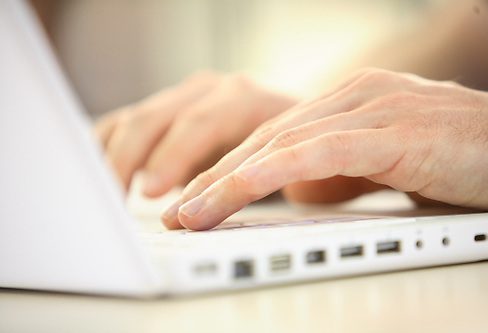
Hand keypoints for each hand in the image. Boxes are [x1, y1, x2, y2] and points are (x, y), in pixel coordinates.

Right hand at [94, 71, 295, 196]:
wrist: (285, 122)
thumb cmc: (290, 147)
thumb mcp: (291, 162)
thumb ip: (276, 179)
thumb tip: (262, 202)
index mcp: (242, 98)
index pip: (201, 122)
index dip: (173, 156)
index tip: (150, 192)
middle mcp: (208, 91)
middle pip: (155, 118)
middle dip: (130, 159)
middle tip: (116, 200)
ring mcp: (182, 98)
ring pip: (133, 120)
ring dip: (112, 157)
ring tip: (105, 195)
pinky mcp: (163, 111)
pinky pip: (123, 123)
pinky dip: (106, 148)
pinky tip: (100, 175)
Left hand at [163, 68, 487, 229]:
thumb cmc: (456, 158)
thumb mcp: (382, 169)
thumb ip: (337, 175)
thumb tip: (294, 193)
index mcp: (347, 103)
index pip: (273, 137)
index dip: (228, 170)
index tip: (195, 200)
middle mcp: (351, 97)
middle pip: (265, 138)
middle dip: (215, 177)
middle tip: (176, 211)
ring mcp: (370, 109)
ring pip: (282, 145)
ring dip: (229, 181)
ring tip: (190, 215)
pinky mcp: (390, 131)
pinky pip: (317, 152)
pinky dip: (271, 173)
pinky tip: (235, 190)